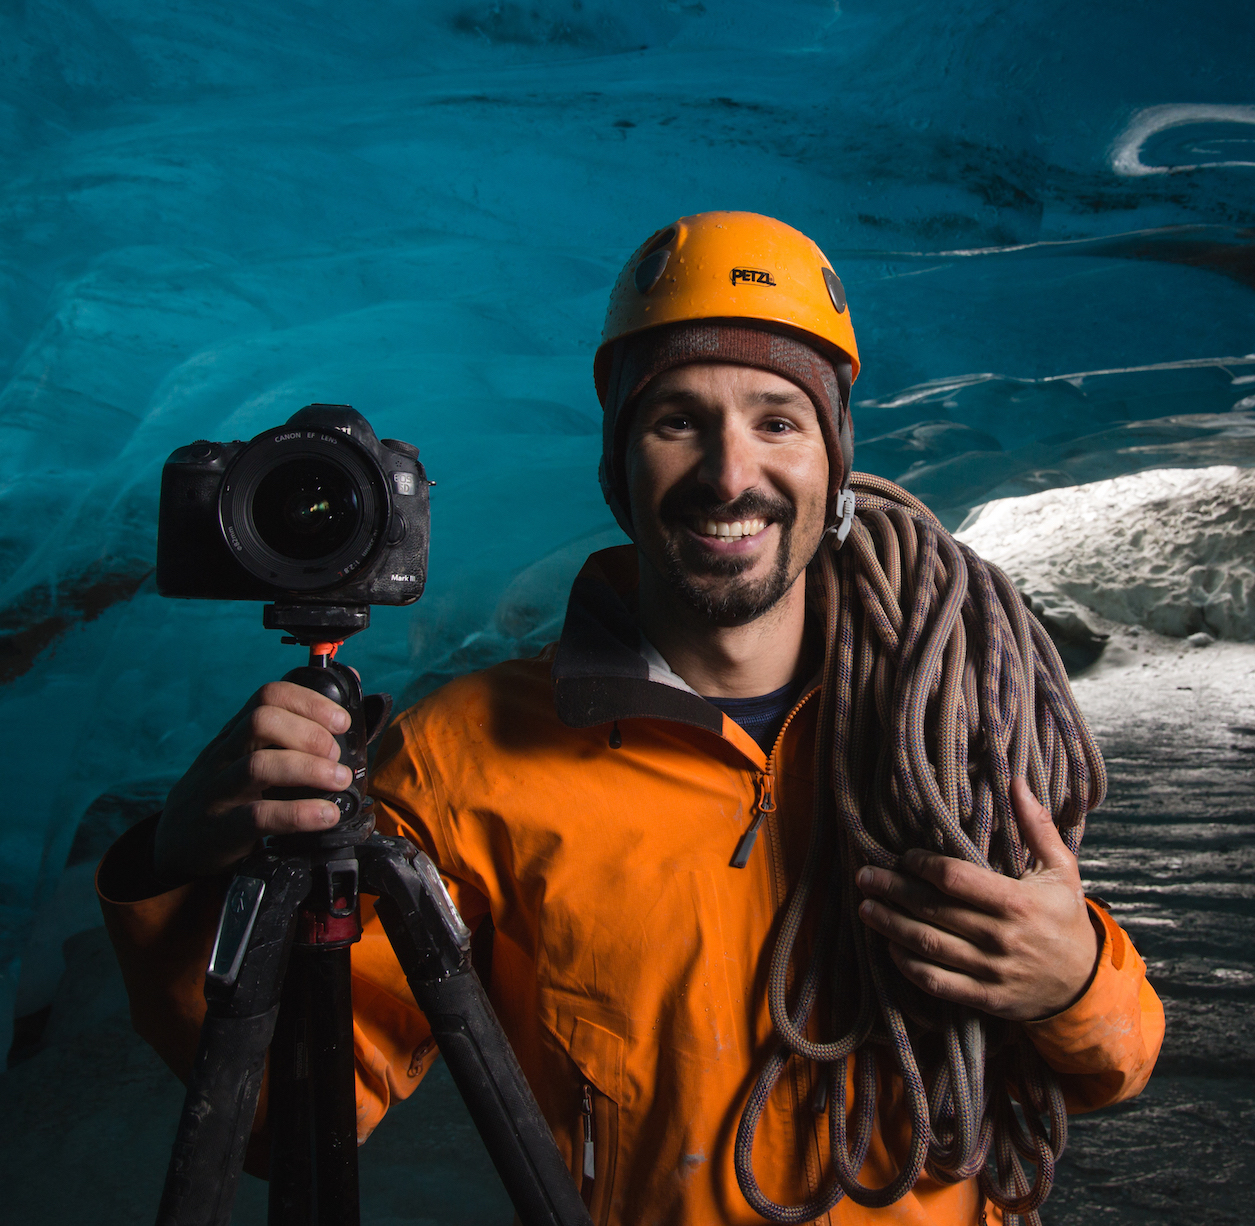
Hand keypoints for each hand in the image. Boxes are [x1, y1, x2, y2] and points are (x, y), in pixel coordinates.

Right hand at [155, 681, 352, 880]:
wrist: (176, 842)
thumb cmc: (230, 793)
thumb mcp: (248, 757)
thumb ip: (288, 735)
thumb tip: (344, 702)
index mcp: (236, 734)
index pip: (268, 697)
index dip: (309, 702)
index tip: (341, 722)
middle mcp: (224, 756)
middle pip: (262, 722)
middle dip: (309, 733)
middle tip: (336, 755)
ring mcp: (218, 792)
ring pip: (259, 766)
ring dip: (309, 769)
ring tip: (339, 780)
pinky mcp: (220, 830)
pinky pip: (259, 816)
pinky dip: (299, 813)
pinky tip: (327, 815)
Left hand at [855, 779, 1100, 1021]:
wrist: (1086, 985)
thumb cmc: (1067, 919)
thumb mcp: (1062, 871)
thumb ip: (1037, 827)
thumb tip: (1015, 782)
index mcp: (1017, 902)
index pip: (955, 878)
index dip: (922, 865)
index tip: (904, 857)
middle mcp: (1000, 937)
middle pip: (933, 909)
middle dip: (893, 891)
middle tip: (864, 876)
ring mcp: (991, 970)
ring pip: (928, 945)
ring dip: (891, 925)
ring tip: (865, 907)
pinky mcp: (984, 997)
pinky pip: (936, 981)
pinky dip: (908, 965)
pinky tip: (890, 947)